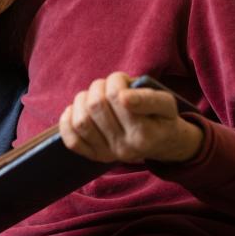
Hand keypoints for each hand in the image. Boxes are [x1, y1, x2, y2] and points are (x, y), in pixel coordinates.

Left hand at [58, 72, 203, 163]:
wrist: (162, 143)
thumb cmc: (162, 117)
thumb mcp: (167, 103)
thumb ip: (148, 98)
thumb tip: (123, 97)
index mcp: (143, 133)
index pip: (116, 97)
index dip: (116, 80)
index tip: (123, 80)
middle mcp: (124, 147)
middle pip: (96, 106)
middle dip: (99, 86)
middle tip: (110, 85)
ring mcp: (108, 154)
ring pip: (81, 121)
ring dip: (82, 100)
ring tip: (95, 94)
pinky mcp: (95, 156)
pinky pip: (72, 141)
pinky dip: (67, 122)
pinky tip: (76, 110)